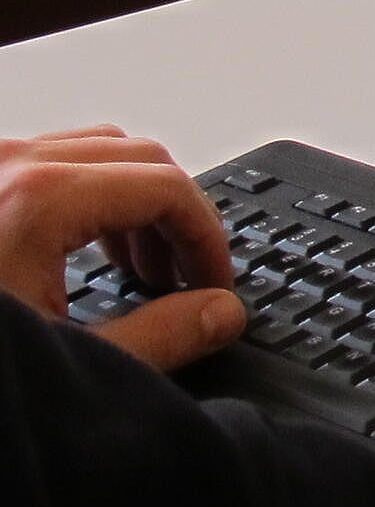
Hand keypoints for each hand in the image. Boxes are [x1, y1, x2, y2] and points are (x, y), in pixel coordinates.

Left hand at [0, 126, 241, 370]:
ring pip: (98, 149)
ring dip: (137, 199)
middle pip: (142, 157)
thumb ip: (156, 337)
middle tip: (188, 277)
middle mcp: (11, 163)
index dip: (208, 238)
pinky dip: (89, 192)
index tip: (215, 283)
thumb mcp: (62, 357)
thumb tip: (221, 314)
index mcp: (39, 198)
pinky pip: (51, 159)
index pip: (169, 187)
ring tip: (140, 266)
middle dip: (180, 216)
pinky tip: (86, 246)